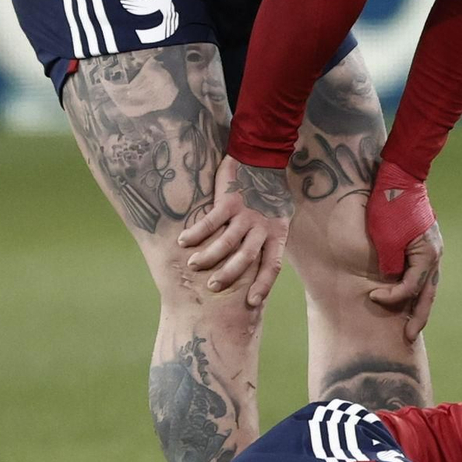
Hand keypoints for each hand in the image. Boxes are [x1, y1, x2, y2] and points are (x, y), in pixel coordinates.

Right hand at [177, 155, 292, 307]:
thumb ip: (268, 238)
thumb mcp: (278, 217)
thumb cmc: (269, 193)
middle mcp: (262, 227)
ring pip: (227, 241)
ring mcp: (246, 214)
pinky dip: (196, 232)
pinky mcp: (230, 201)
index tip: (251, 302)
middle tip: (213, 287)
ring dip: (209, 256)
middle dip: (229, 274)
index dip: (263, 285)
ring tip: (193, 265)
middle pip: (246, 257)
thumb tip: (258, 262)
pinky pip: (211, 221)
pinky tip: (183, 240)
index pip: (272, 265)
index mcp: (276, 233)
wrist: (262, 160)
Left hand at [366, 160, 441, 342]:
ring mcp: (433, 251)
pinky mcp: (426, 246)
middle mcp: (435, 256)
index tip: (373, 297)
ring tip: (412, 324)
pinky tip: (411, 298)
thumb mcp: (386, 237)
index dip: (393, 297)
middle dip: (419, 317)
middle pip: (428, 293)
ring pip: (428, 286)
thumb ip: (391, 264)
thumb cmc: (390, 206)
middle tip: (409, 336)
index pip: (412, 287)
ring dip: (419, 305)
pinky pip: (424, 275)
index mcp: (428, 255)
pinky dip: (417, 289)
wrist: (400, 177)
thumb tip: (393, 282)